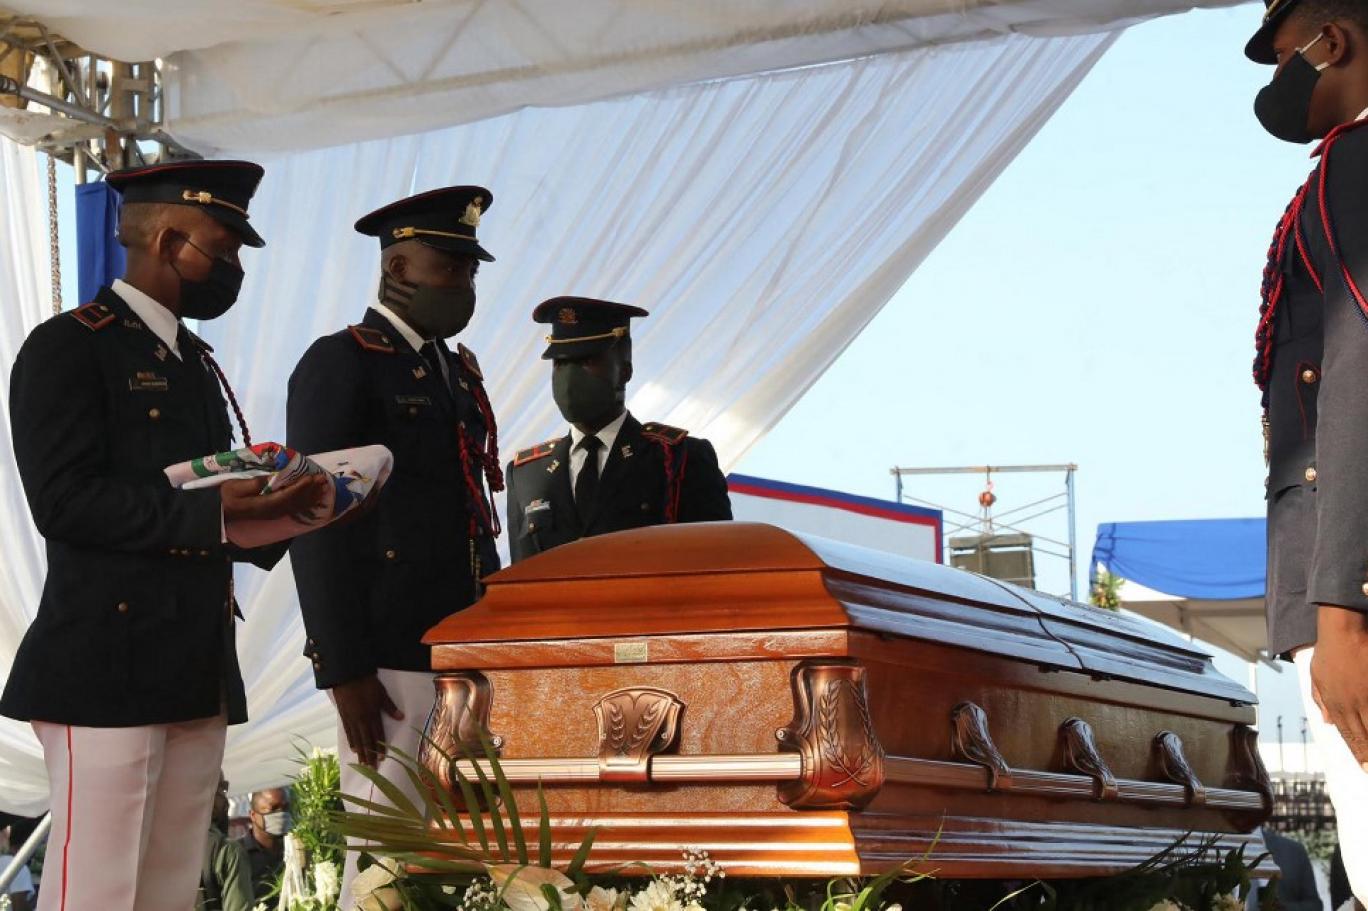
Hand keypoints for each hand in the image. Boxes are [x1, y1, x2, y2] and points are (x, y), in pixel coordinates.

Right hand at [220, 473, 329, 521]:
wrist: (223, 511)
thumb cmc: (227, 496)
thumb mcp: (235, 487)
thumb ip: (253, 484)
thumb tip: (271, 478)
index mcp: (264, 505)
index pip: (286, 496)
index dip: (300, 487)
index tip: (310, 478)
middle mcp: (273, 511)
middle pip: (296, 501)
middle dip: (311, 490)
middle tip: (323, 479)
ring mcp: (276, 513)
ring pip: (298, 505)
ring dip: (312, 495)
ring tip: (324, 486)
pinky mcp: (277, 512)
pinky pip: (296, 508)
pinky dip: (308, 501)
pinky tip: (315, 496)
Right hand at [332, 674, 403, 768]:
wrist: (347, 676)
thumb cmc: (367, 683)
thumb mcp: (381, 693)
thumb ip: (390, 707)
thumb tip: (401, 718)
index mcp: (372, 714)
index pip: (377, 735)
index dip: (380, 747)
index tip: (381, 759)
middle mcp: (361, 720)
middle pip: (366, 741)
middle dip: (370, 755)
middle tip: (372, 769)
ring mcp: (351, 719)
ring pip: (357, 739)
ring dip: (361, 752)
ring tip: (363, 764)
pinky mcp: (344, 716)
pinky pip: (348, 733)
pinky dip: (351, 742)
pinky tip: (353, 749)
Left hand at [1311, 605, 1367, 766]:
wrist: (1343, 630)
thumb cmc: (1330, 652)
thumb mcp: (1317, 677)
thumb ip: (1322, 702)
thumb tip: (1329, 723)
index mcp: (1335, 703)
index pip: (1348, 733)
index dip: (1357, 752)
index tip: (1364, 767)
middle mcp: (1352, 703)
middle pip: (1364, 735)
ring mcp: (1367, 695)